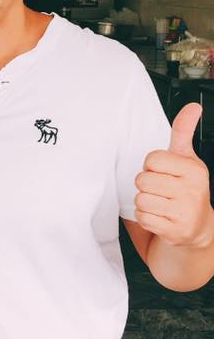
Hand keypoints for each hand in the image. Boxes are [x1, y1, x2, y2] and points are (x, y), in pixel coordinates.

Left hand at [135, 103, 213, 249]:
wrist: (198, 227)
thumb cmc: (186, 188)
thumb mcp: (186, 158)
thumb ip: (183, 132)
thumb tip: (192, 107)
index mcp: (194, 170)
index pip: (152, 159)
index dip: (151, 165)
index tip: (163, 172)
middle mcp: (192, 191)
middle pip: (143, 180)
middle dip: (146, 184)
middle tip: (160, 190)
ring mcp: (185, 213)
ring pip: (141, 199)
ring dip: (144, 202)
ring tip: (160, 203)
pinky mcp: (175, 232)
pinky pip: (142, 218)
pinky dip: (145, 218)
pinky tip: (160, 217)